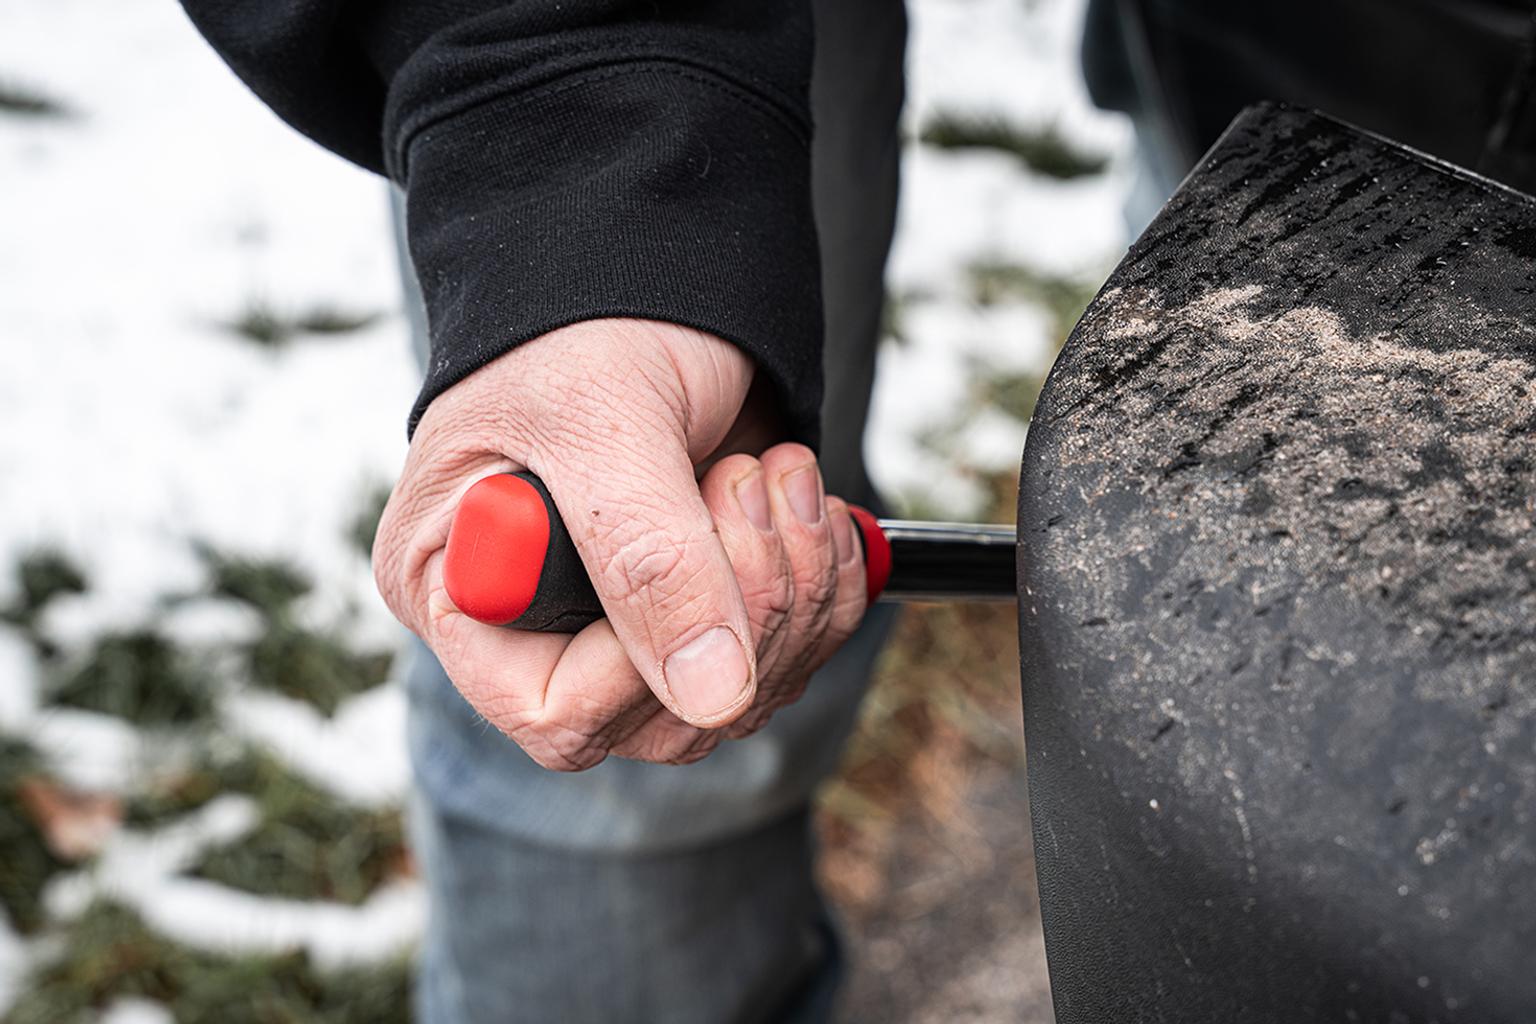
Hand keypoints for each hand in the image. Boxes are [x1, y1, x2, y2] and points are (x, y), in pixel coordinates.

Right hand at [372, 319, 867, 769]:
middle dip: (744, 603)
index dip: (646, 661)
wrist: (652, 274)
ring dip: (794, 582)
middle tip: (749, 479)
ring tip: (776, 470)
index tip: (693, 544)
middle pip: (661, 715)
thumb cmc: (584, 324)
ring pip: (739, 692)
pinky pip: (787, 653)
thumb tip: (711, 700)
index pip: (551, 710)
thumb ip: (648, 560)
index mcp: (459, 589)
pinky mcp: (703, 605)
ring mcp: (624, 624)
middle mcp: (534, 626)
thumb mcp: (602, 422)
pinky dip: (824, 582)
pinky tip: (808, 505)